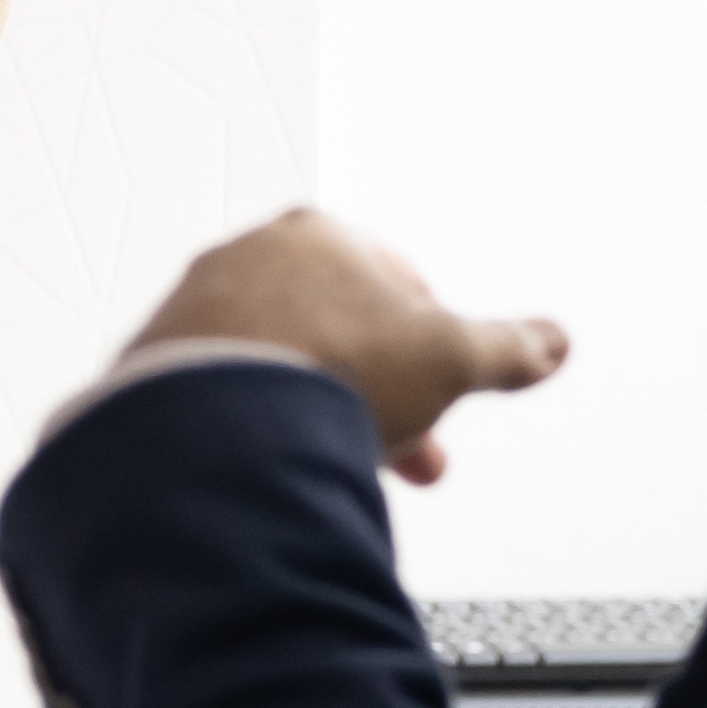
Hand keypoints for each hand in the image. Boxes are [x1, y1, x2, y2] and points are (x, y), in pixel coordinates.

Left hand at [122, 209, 571, 481]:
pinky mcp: (150, 368)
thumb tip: (557, 342)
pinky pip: (224, 404)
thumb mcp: (451, 358)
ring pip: (281, 371)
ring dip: (321, 421)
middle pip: (338, 337)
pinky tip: (279, 474)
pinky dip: (258, 436)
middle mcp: (244, 259)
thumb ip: (509, 349)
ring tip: (343, 474)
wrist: (211, 425)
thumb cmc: (330, 369)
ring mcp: (189, 311)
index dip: (433, 353)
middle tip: (408, 464)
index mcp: (317, 233)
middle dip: (384, 403)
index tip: (441, 405)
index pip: (396, 287)